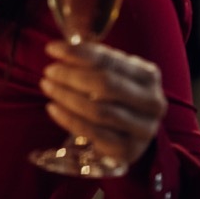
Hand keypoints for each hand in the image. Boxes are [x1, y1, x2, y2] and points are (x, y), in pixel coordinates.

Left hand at [40, 40, 166, 165]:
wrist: (124, 135)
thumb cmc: (111, 96)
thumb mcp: (106, 73)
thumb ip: (89, 58)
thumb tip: (59, 48)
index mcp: (148, 75)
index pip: (109, 60)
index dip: (77, 52)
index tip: (51, 49)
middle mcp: (152, 102)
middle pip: (105, 84)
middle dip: (71, 75)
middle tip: (49, 71)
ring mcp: (144, 129)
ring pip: (98, 109)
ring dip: (66, 96)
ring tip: (46, 86)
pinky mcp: (129, 150)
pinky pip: (93, 132)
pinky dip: (68, 118)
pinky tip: (52, 107)